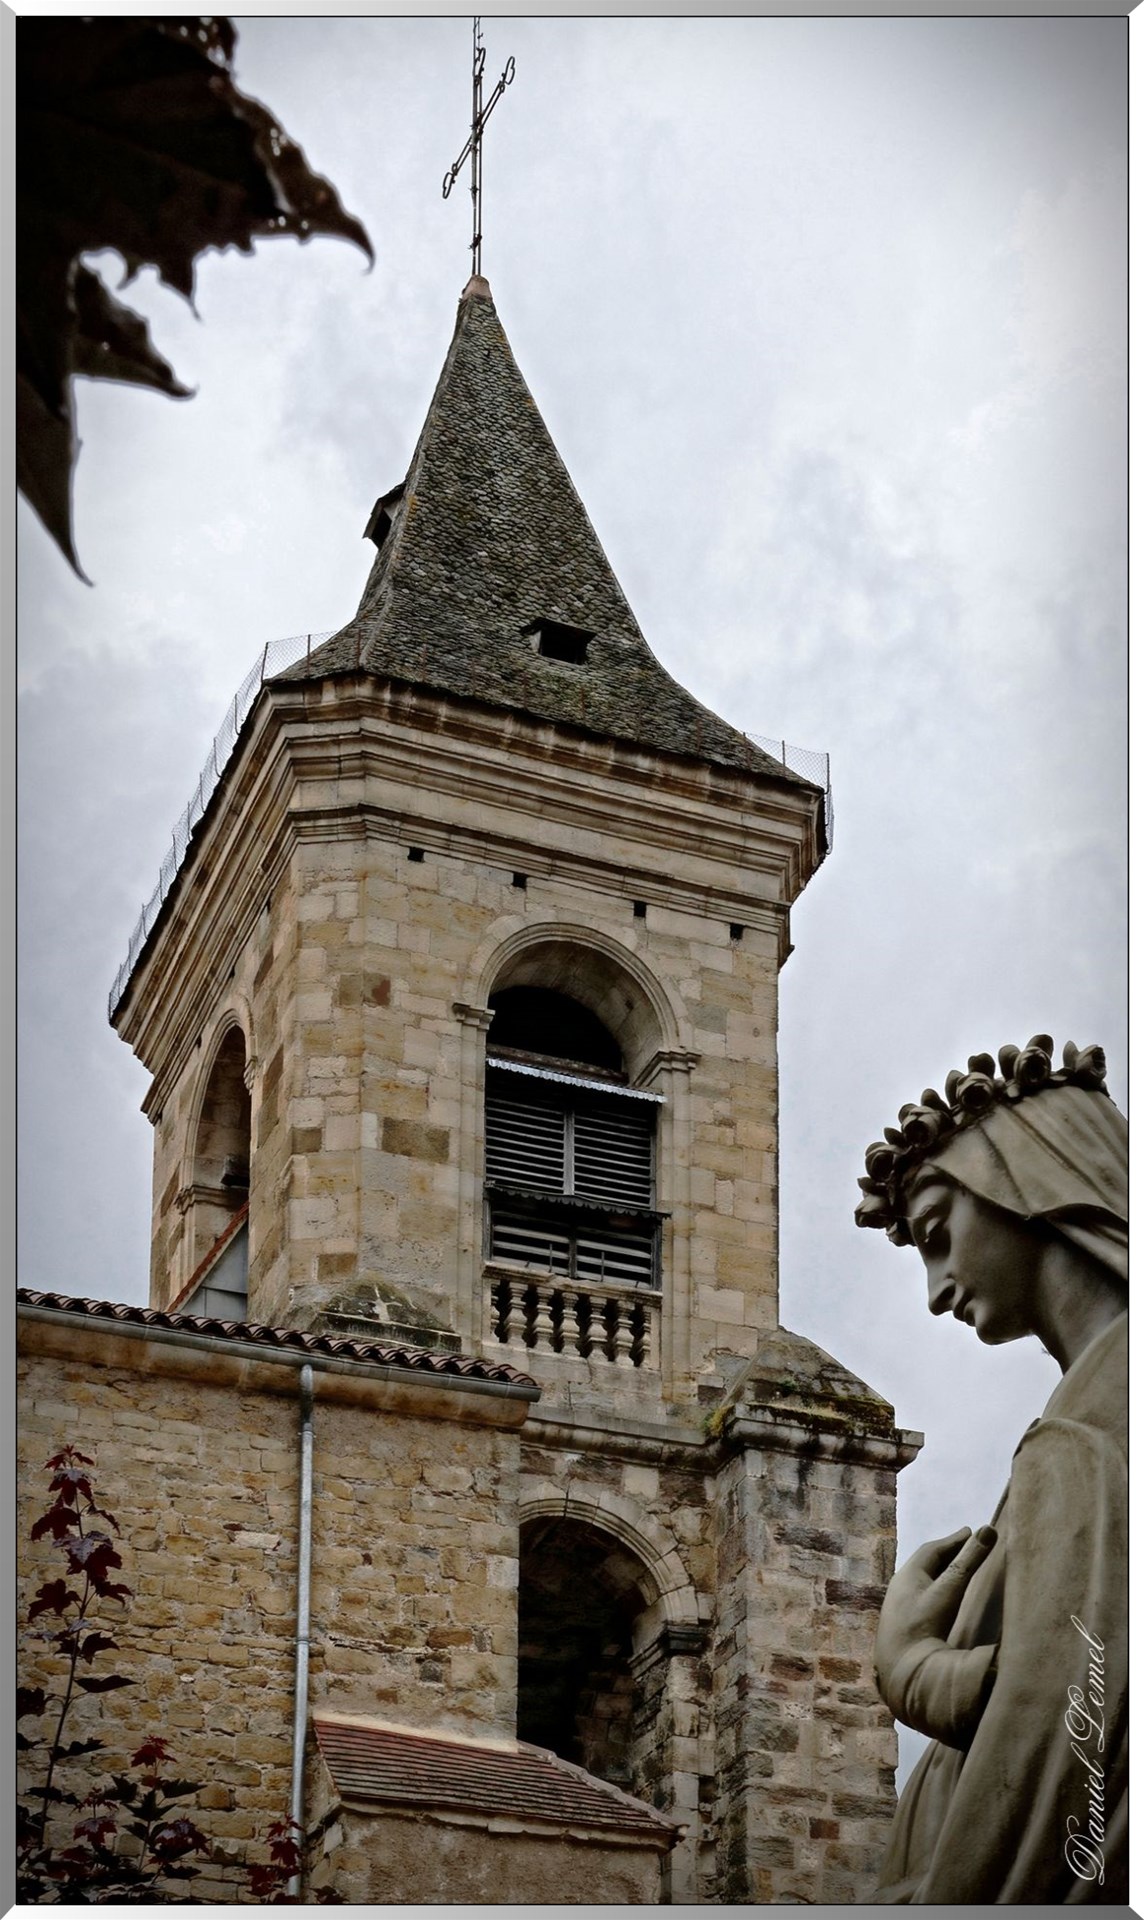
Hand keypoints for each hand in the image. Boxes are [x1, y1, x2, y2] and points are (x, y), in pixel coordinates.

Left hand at [875, 1524, 996, 1720]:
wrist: (901, 1670)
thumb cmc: (925, 1624)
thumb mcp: (950, 1590)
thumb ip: (969, 1561)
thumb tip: (989, 1529)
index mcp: (908, 1574)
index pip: (932, 1549)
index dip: (953, 1541)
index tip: (970, 1532)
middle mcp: (899, 1587)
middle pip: (925, 1564)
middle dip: (946, 1554)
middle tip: (966, 1546)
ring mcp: (898, 1608)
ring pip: (921, 1582)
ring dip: (939, 1573)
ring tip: (956, 1570)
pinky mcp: (902, 1627)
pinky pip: (919, 1599)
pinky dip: (934, 1591)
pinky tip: (941, 1601)